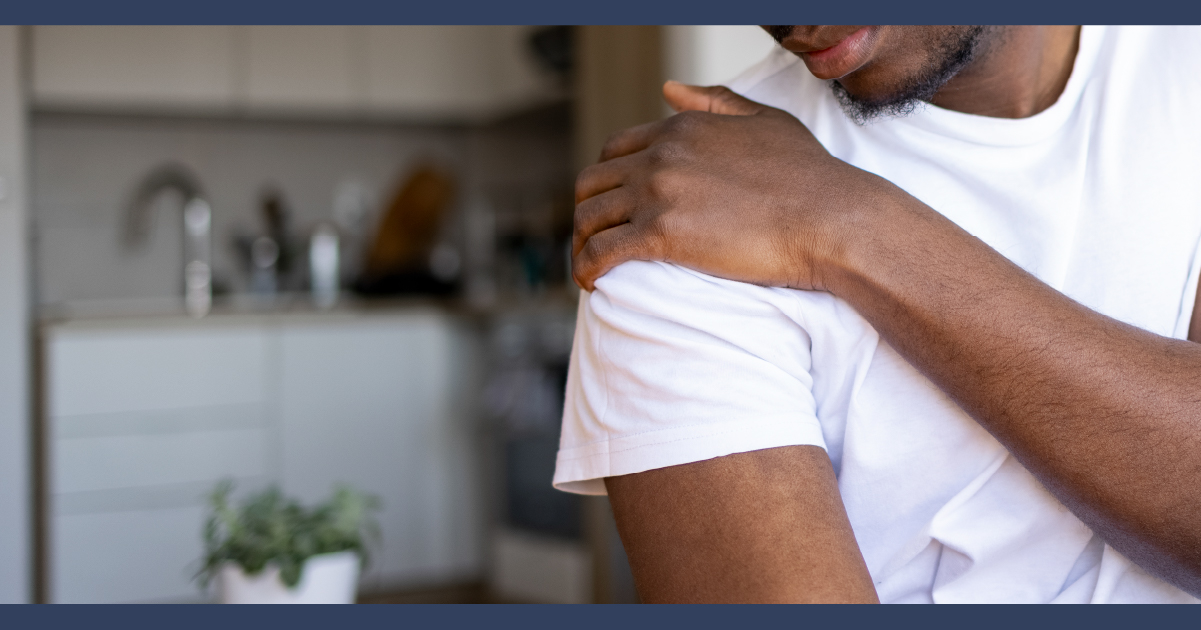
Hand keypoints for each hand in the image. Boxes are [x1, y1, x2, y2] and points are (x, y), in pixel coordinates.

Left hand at [572, 81, 900, 291]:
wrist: (829, 218)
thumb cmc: (809, 176)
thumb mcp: (764, 121)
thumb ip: (715, 101)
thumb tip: (669, 89)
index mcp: (680, 128)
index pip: (615, 150)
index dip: (608, 181)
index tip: (613, 207)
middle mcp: (661, 155)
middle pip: (592, 183)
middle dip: (587, 212)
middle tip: (596, 240)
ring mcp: (658, 193)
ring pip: (588, 218)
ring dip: (582, 244)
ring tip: (589, 267)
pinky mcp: (661, 234)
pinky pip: (601, 252)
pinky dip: (586, 268)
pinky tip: (590, 283)